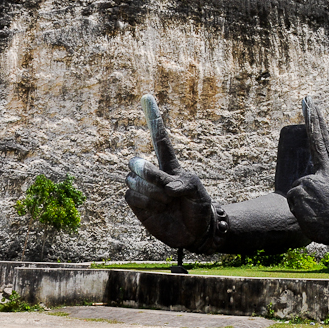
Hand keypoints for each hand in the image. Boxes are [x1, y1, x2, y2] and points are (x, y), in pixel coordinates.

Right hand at [124, 95, 213, 249]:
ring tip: (166, 201)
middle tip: (163, 185)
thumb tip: (166, 187)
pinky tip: (157, 208)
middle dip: (146, 172)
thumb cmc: (198, 206)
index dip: (153, 118)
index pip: (159, 138)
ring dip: (151, 192)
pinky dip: (144, 202)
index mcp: (170, 165)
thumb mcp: (197, 191)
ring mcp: (144, 189)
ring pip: (132, 181)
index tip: (147, 96)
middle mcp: (154, 174)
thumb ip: (181, 185)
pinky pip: (129, 196)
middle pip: (136, 162)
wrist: (195, 231)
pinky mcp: (137, 205)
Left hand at [286, 97, 328, 248]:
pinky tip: (313, 215)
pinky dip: (299, 210)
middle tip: (308, 98)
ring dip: (304, 203)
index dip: (319, 125)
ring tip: (319, 212)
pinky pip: (292, 201)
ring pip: (298, 189)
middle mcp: (320, 171)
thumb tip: (304, 187)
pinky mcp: (300, 191)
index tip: (315, 109)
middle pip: (313, 144)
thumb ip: (320, 186)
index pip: (324, 143)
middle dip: (312, 119)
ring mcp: (309, 180)